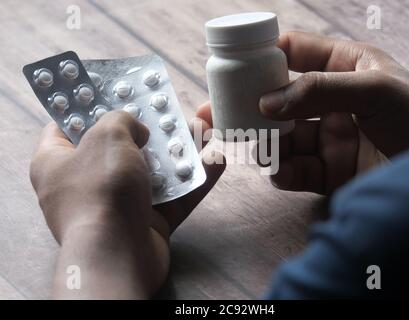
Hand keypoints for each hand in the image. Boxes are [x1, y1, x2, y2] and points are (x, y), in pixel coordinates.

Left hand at [30, 110, 224, 297]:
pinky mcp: (147, 223)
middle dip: (152, 128)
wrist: (119, 255)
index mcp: (57, 162)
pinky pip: (173, 196)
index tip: (116, 92)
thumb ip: (121, 119)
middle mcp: (85, 184)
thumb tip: (138, 129)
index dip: (90, 105)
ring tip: (206, 130)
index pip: (67, 126)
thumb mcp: (107, 137)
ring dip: (182, 152)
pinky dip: (194, 179)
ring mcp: (118, 205)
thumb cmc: (102, 189)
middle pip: (121, 147)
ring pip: (154, 171)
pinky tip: (218, 159)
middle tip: (173, 111)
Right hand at [197, 32, 408, 194]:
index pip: (296, 53)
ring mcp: (329, 137)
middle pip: (280, 100)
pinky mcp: (330, 171)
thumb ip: (319, 91)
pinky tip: (278, 171)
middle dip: (249, 107)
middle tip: (219, 113)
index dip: (265, 55)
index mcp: (345, 68)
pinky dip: (283, 172)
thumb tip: (266, 102)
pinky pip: (296, 170)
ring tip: (246, 147)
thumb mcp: (375, 90)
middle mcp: (332, 102)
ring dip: (262, 143)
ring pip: (283, 138)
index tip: (235, 65)